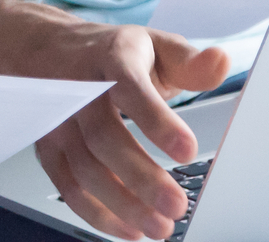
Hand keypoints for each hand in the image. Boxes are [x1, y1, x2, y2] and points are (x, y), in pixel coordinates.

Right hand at [34, 26, 229, 239]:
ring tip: (160, 226)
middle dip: (141, 176)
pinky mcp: (48, 147)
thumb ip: (189, 62)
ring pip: (85, 167)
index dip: (157, 121)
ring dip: (122, 203)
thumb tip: (221, 62)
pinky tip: (129, 227)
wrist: (48, 49)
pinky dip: (97, 213)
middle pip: (104, 136)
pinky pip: (67, 185)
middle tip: (177, 205)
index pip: (131, 88)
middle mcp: (79, 89)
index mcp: (112, 57)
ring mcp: (59, 120)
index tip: (188, 150)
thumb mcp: (154, 45)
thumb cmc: (112, 53)